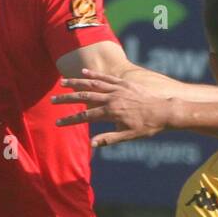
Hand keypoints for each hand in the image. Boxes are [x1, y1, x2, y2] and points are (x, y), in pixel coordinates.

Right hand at [52, 69, 170, 146]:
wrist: (165, 112)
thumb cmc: (147, 127)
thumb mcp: (128, 136)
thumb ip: (109, 139)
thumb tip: (92, 144)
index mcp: (111, 113)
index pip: (85, 117)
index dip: (70, 120)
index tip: (58, 123)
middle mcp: (112, 99)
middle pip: (84, 97)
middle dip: (66, 99)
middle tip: (52, 100)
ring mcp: (117, 89)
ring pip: (92, 84)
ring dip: (76, 83)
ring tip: (62, 82)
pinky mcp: (124, 83)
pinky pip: (106, 77)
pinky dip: (94, 74)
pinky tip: (83, 72)